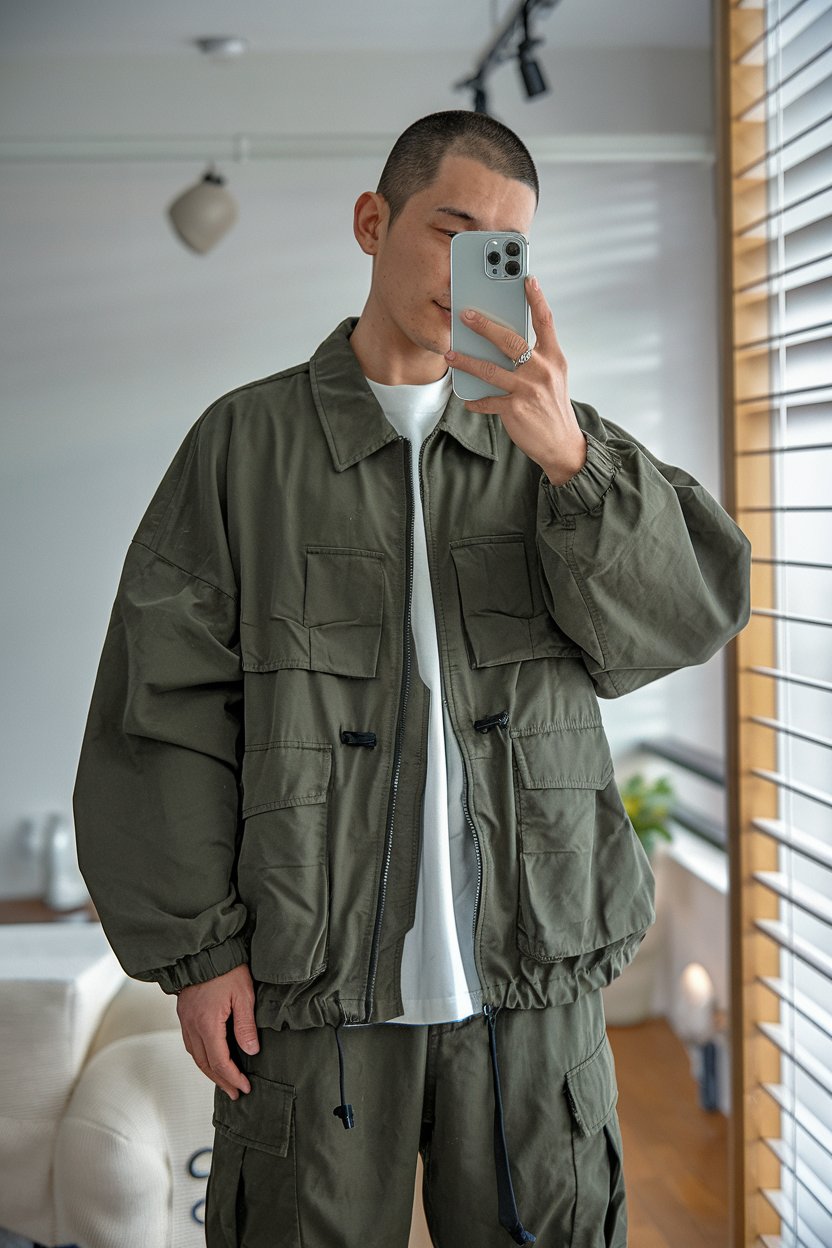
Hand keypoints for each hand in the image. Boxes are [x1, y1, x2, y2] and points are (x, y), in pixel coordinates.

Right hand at [176, 962, 259, 1099]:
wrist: (205, 950)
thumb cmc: (227, 969)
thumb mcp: (244, 995)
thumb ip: (246, 1026)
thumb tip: (251, 1051)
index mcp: (207, 1023)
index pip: (219, 1061)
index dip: (232, 1077)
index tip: (245, 1087)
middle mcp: (192, 1025)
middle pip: (205, 1063)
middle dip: (221, 1080)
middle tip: (236, 1092)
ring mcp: (186, 1020)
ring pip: (196, 1055)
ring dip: (210, 1071)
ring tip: (225, 1081)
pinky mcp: (185, 1014)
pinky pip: (191, 1043)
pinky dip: (202, 1056)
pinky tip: (211, 1058)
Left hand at [445, 276, 586, 485]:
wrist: (562, 444)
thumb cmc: (552, 407)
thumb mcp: (552, 378)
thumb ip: (534, 359)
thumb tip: (503, 345)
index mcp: (554, 358)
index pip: (545, 322)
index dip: (536, 298)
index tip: (527, 279)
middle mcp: (542, 370)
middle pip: (510, 340)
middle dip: (485, 325)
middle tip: (465, 314)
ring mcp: (528, 389)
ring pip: (490, 369)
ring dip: (466, 361)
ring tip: (450, 354)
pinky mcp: (515, 408)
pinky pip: (488, 400)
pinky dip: (475, 401)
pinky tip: (467, 399)